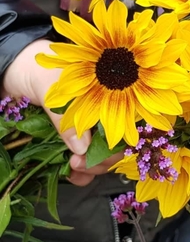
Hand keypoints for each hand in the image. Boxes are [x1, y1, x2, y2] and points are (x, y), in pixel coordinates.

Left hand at [2, 40, 120, 185]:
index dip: (117, 142)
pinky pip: (84, 159)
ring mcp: (86, 127)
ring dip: (92, 169)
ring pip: (102, 154)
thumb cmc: (35, 67)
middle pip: (116, 143)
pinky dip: (81, 172)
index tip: (97, 154)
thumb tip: (84, 148)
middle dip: (102, 160)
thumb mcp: (49, 86)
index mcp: (106, 95)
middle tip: (78, 164)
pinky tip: (72, 174)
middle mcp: (101, 113)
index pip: (126, 123)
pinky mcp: (70, 140)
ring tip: (73, 170)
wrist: (10, 69)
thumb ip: (66, 116)